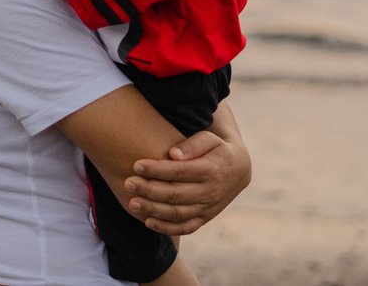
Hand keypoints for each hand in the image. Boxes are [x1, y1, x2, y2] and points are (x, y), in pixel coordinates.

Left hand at [124, 129, 251, 235]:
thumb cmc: (217, 150)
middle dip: (149, 190)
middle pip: (175, 194)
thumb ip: (193, 144)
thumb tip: (173, 154)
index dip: (158, 169)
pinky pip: (185, 228)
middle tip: (128, 183)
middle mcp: (210, 192)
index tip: (137, 164)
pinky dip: (166, 228)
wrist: (238, 170)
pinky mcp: (204, 219)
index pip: (181, 172)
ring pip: (177, 213)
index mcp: (211, 170)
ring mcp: (207, 208)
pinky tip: (148, 222)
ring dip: (153, 210)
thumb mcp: (210, 139)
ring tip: (132, 203)